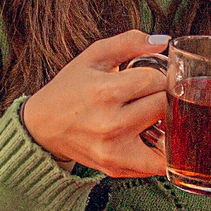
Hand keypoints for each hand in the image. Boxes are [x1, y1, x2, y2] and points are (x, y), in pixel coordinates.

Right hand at [19, 30, 170, 178]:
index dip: (158, 76)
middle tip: (151, 96)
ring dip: (167, 126)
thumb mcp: (93, 56)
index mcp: (105, 92)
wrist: (42, 127)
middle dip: (163, 98)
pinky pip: (157, 165)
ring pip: (168, 138)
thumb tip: (164, 41)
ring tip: (154, 117)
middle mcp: (111, 124)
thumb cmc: (70, 89)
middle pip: (164, 106)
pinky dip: (163, 152)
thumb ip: (129, 42)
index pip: (156, 80)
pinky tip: (153, 138)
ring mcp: (114, 150)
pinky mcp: (116, 168)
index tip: (149, 79)